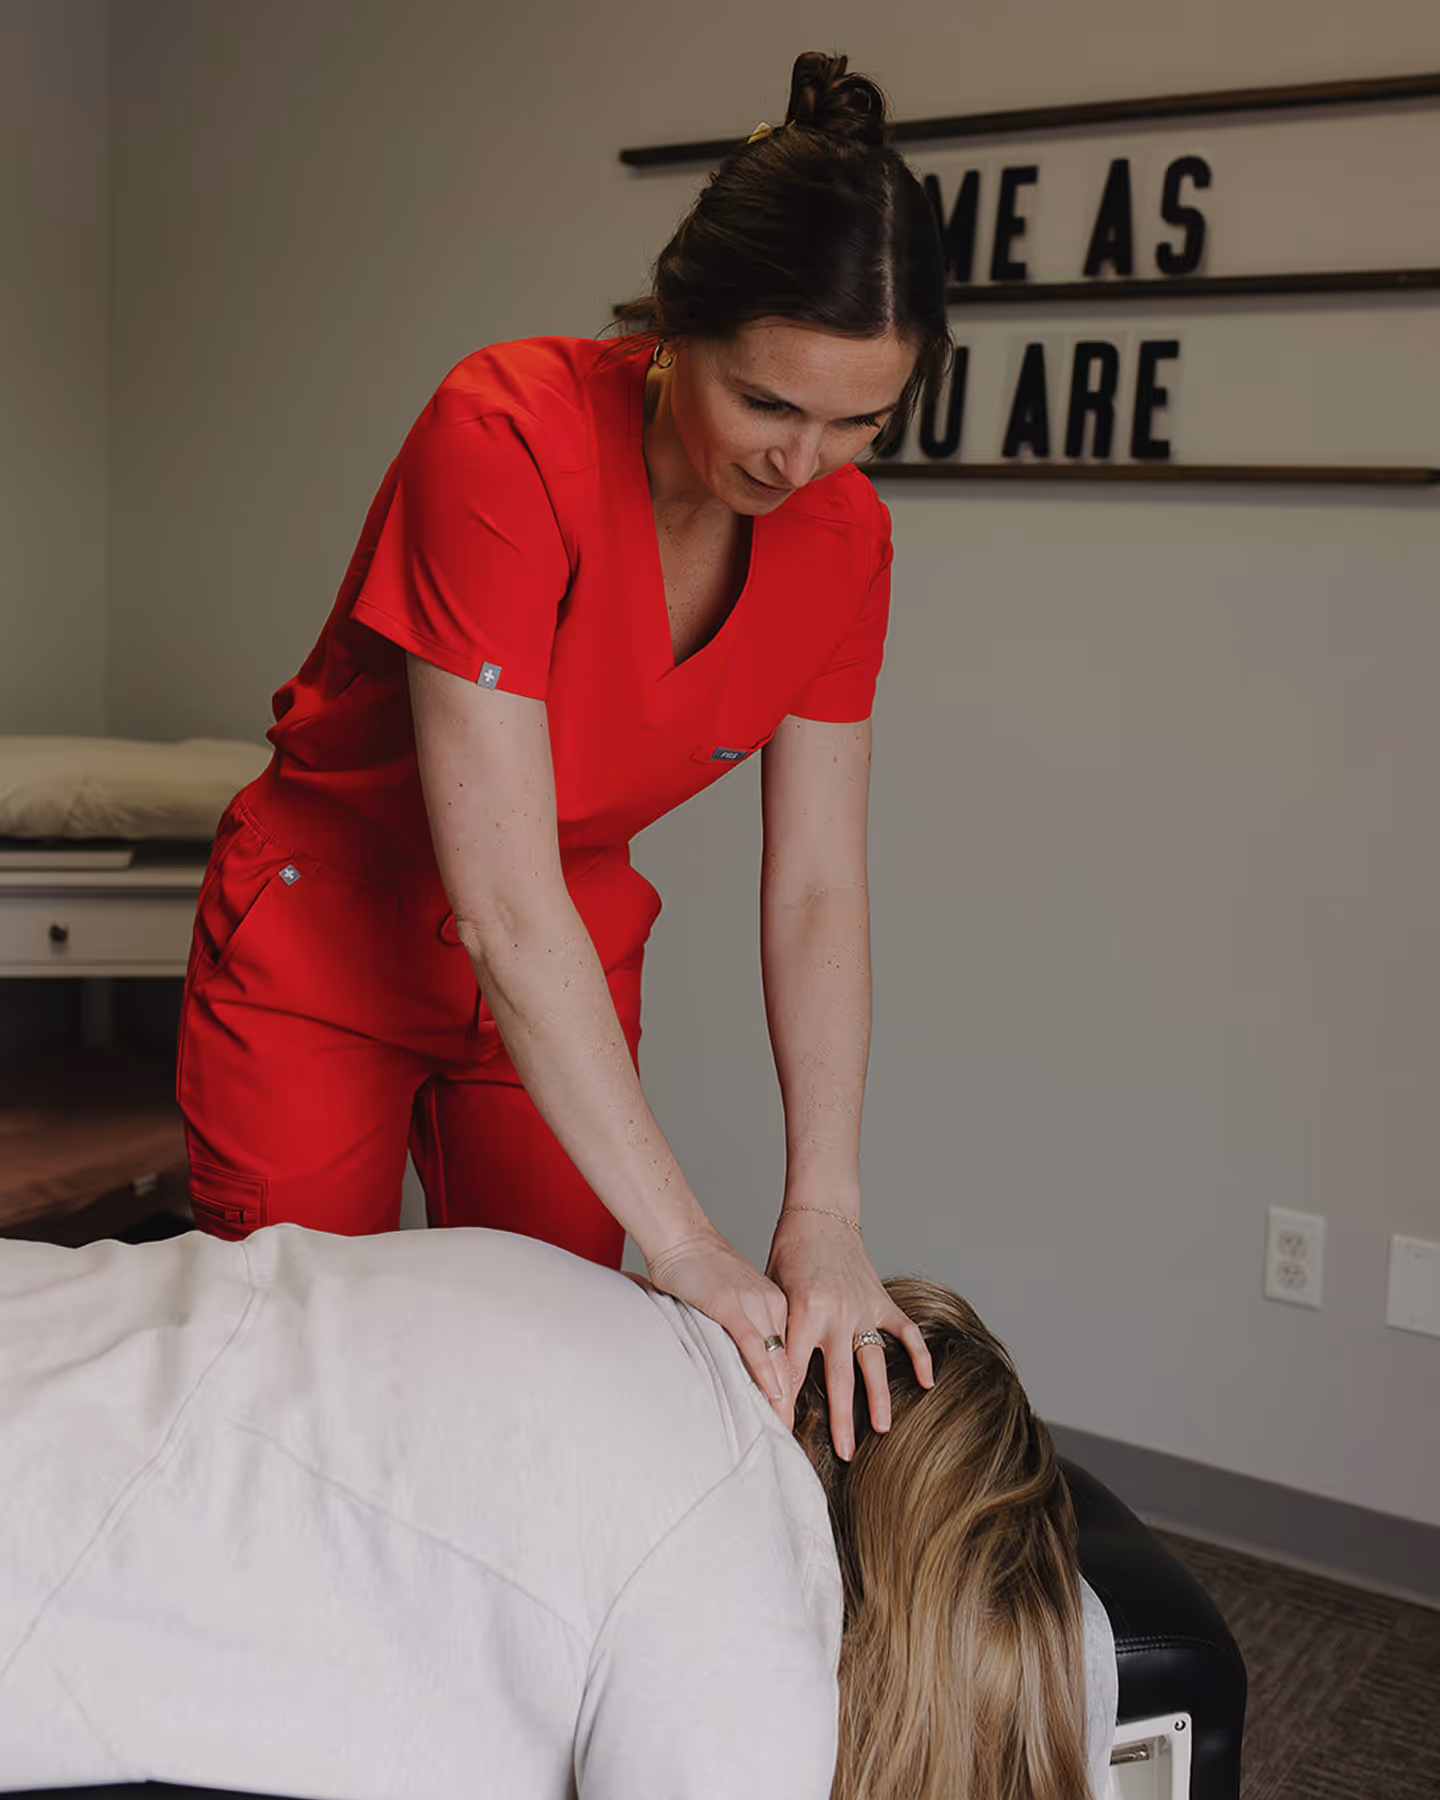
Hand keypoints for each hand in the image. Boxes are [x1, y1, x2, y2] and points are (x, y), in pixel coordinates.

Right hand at [645, 1224, 793, 1418]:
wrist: (680, 1236)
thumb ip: (739, 1329)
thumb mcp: (729, 1301)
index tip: (793, 1419)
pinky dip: (764, 1370)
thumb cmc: (698, 1268)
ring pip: (776, 1356)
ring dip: (781, 1395)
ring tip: (784, 1428)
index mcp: (774, 1304)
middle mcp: (772, 1304)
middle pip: (788, 1360)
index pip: (789, 1353)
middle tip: (793, 1435)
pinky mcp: (733, 1304)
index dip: (791, 1388)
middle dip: (791, 1400)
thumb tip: (737, 1361)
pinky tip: (772, 1393)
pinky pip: (754, 1343)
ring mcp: (754, 1304)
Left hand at [765, 1204, 933, 1457]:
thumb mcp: (771, 1290)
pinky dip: (919, 1355)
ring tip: (883, 1429)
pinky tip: (928, 1383)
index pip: (791, 1368)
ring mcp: (863, 1308)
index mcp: (804, 1311)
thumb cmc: (788, 1252)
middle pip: (838, 1377)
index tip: (784, 1436)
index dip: (786, 1404)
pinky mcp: (881, 1300)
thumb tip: (761, 1374)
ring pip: (873, 1362)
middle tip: (845, 1454)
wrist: (819, 1215)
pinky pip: (906, 1331)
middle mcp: (837, 1314)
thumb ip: (773, 1330)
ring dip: (878, 1398)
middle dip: (840, 1419)